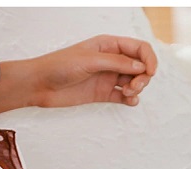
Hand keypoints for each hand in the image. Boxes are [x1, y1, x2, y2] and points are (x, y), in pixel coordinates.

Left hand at [30, 34, 157, 107]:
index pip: (138, 48)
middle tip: (134, 87)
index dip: (148, 59)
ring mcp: (106, 77)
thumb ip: (115, 63)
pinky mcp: (101, 93)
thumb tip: (139, 67)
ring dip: (136, 88)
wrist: (40, 84)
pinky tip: (130, 102)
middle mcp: (110, 60)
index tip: (150, 72)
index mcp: (109, 45)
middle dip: (143, 76)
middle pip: (138, 66)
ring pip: (132, 81)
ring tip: (128, 93)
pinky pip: (121, 96)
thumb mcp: (90, 61)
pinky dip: (130, 100)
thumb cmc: (60, 66)